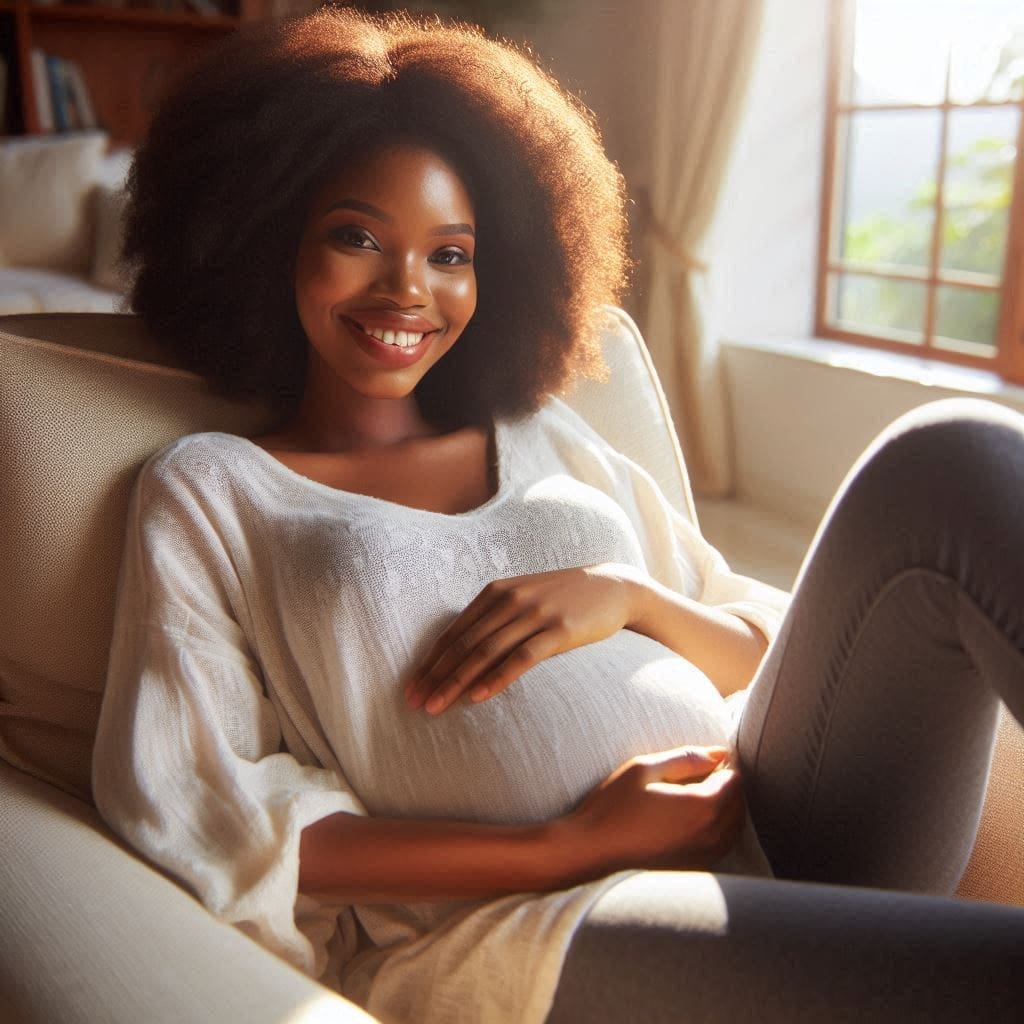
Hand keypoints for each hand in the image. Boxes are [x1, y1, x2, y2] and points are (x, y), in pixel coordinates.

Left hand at [405, 564, 644, 714]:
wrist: (611, 587)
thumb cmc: (562, 599)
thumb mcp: (523, 599)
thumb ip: (494, 619)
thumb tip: (460, 653)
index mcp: (495, 592)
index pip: (453, 632)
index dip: (429, 662)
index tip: (411, 688)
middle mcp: (510, 600)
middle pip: (463, 644)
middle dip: (435, 676)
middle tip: (415, 703)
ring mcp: (535, 614)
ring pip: (485, 652)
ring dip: (456, 682)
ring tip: (437, 706)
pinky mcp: (559, 630)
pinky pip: (521, 658)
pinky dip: (497, 678)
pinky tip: (479, 697)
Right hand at [567, 746, 745, 872]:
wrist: (593, 849)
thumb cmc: (615, 805)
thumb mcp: (645, 768)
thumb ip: (686, 758)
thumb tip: (719, 753)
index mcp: (702, 806)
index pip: (733, 780)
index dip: (724, 764)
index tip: (708, 757)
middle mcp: (711, 834)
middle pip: (739, 803)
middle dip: (729, 785)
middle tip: (705, 770)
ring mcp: (704, 854)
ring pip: (734, 825)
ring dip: (726, 806)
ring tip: (701, 790)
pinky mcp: (695, 866)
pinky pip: (722, 843)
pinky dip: (719, 827)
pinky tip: (696, 817)